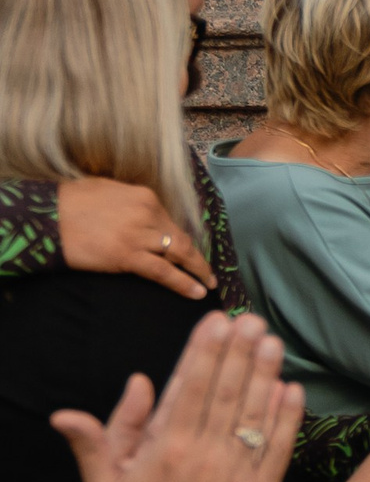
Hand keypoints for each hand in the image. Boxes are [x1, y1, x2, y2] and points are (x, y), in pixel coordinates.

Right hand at [53, 309, 301, 481]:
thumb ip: (98, 440)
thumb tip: (82, 406)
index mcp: (167, 451)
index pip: (189, 389)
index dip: (204, 352)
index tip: (216, 322)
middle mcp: (206, 457)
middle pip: (226, 393)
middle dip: (239, 352)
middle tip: (251, 319)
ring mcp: (237, 475)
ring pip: (255, 414)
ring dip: (265, 375)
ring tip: (271, 342)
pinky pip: (278, 448)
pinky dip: (286, 418)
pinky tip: (292, 389)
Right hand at [58, 178, 214, 300]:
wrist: (48, 216)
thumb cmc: (72, 201)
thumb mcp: (109, 190)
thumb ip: (132, 202)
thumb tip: (143, 214)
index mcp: (145, 197)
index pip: (171, 221)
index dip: (181, 238)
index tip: (189, 252)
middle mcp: (149, 214)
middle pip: (181, 238)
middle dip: (198, 257)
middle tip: (210, 273)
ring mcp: (140, 236)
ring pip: (179, 254)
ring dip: (198, 271)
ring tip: (208, 284)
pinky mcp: (128, 256)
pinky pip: (163, 272)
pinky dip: (183, 283)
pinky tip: (196, 292)